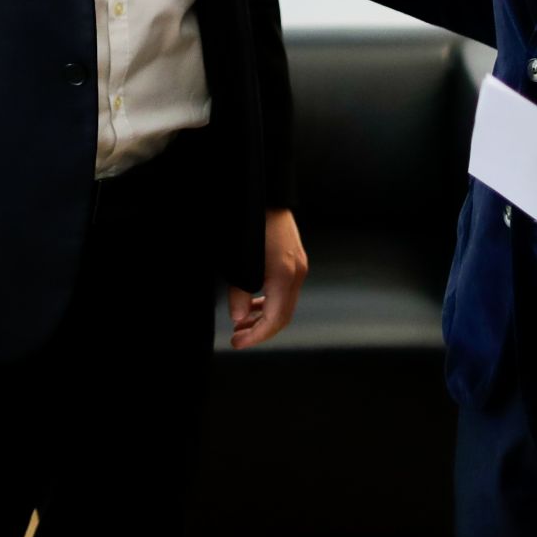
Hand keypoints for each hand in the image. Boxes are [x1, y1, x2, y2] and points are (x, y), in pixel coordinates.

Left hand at [227, 208, 308, 349]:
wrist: (266, 192)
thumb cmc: (251, 223)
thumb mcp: (238, 262)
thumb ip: (240, 293)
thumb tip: (239, 318)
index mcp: (284, 276)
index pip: (274, 320)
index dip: (256, 336)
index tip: (237, 343)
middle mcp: (297, 272)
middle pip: (283, 316)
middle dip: (260, 331)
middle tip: (238, 338)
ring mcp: (298, 264)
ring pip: (285, 303)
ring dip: (265, 317)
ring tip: (242, 323)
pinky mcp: (295, 257)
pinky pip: (286, 289)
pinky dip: (271, 301)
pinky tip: (255, 302)